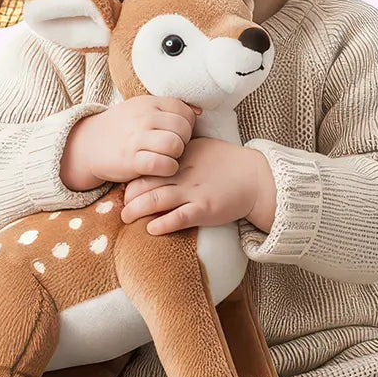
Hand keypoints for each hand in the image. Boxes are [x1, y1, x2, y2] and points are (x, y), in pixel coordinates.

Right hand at [60, 96, 200, 191]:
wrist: (88, 144)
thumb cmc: (122, 128)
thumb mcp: (141, 109)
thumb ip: (169, 109)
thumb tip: (199, 112)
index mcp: (149, 103)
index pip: (184, 111)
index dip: (188, 125)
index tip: (178, 134)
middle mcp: (144, 118)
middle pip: (183, 128)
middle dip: (184, 141)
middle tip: (174, 149)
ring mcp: (136, 139)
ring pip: (175, 145)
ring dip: (177, 155)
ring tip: (168, 157)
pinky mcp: (131, 160)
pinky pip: (162, 164)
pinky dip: (168, 169)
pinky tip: (161, 168)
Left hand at [119, 137, 276, 234]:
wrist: (257, 178)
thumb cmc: (229, 163)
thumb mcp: (202, 147)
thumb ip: (180, 150)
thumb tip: (160, 152)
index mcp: (181, 156)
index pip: (148, 165)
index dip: (132, 177)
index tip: (125, 187)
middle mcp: (183, 173)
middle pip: (145, 183)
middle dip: (128, 196)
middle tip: (120, 206)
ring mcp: (193, 192)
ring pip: (156, 200)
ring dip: (136, 210)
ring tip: (126, 218)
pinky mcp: (205, 209)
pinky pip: (178, 217)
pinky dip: (162, 224)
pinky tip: (151, 229)